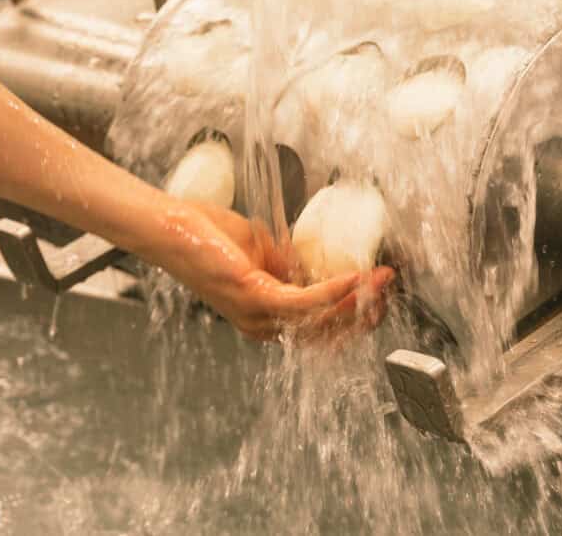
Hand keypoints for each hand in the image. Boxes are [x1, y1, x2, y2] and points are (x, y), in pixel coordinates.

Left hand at [140, 201, 394, 341]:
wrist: (172, 227)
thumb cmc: (206, 236)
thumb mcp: (259, 253)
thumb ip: (284, 264)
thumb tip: (306, 261)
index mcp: (264, 318)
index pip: (319, 330)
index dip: (353, 315)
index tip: (377, 293)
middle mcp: (262, 326)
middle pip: (327, 333)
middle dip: (364, 312)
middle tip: (388, 288)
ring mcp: (258, 315)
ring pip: (321, 322)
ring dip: (358, 299)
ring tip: (381, 278)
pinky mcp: (255, 296)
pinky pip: (305, 301)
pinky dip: (334, 290)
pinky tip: (356, 277)